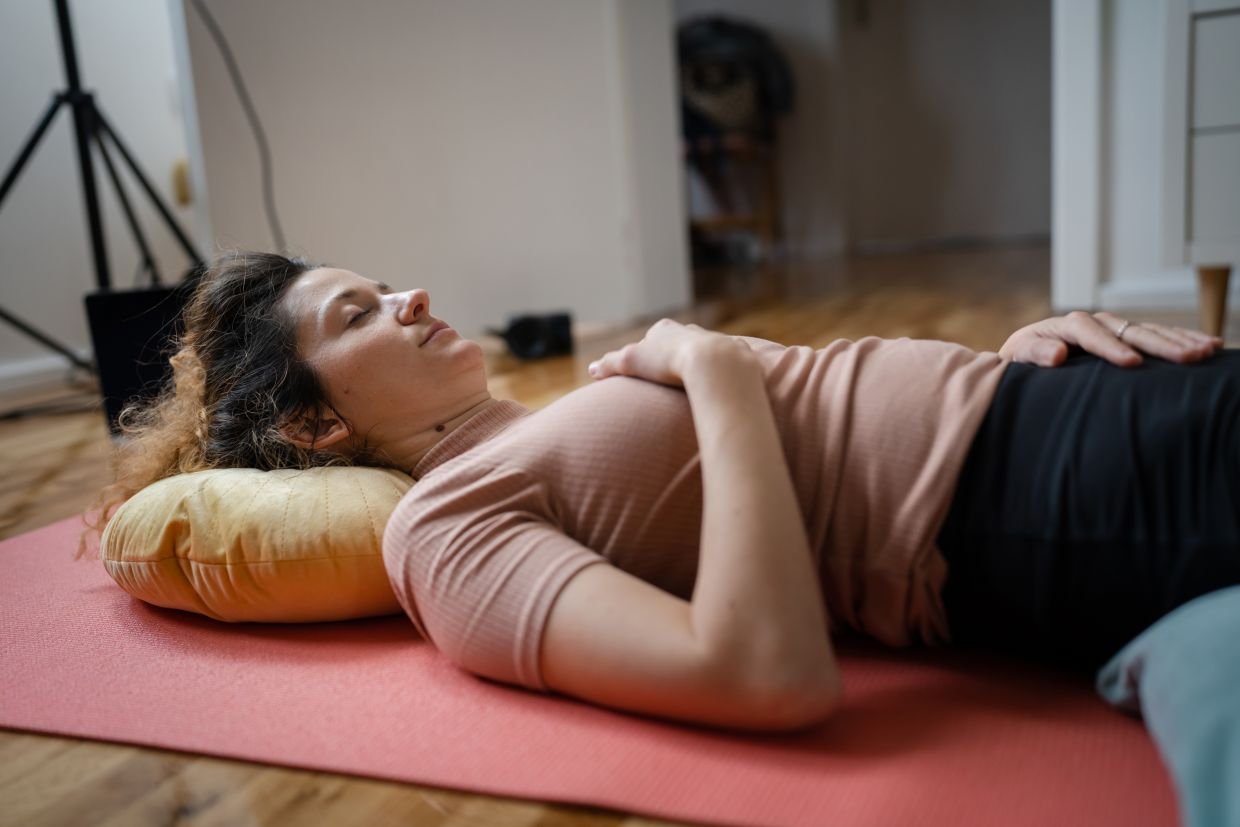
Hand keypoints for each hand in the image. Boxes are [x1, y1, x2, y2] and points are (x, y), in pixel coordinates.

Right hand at [587, 319, 739, 387]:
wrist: (712, 363)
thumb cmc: (667, 362)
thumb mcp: (631, 363)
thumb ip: (610, 365)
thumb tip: (590, 369)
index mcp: (665, 329)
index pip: (653, 339)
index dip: (648, 354)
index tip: (647, 369)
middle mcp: (690, 330)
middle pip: (679, 343)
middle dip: (675, 357)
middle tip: (670, 377)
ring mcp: (713, 341)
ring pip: (704, 352)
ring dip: (700, 365)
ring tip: (696, 383)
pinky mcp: (734, 355)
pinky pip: (726, 363)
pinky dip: (721, 373)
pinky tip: (720, 385)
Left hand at [999, 311, 1223, 367]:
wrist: (1024, 356)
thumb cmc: (1020, 360)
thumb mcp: (1018, 358)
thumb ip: (1034, 354)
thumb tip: (1057, 354)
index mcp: (1066, 326)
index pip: (1091, 334)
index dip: (1111, 348)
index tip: (1131, 363)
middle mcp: (1094, 322)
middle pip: (1129, 330)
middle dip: (1159, 344)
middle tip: (1188, 358)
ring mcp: (1112, 328)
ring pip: (1149, 331)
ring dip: (1179, 340)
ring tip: (1207, 351)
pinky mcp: (1125, 336)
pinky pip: (1157, 336)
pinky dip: (1182, 340)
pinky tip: (1208, 345)